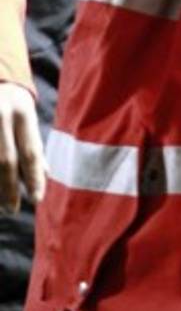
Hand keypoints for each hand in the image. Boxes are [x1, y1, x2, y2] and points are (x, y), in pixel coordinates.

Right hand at [0, 82, 45, 212]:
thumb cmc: (10, 100)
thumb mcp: (26, 116)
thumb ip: (33, 144)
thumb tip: (45, 175)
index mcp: (22, 114)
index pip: (30, 153)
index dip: (35, 179)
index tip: (37, 200)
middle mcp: (0, 114)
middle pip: (4, 160)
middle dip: (8, 188)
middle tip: (11, 209)